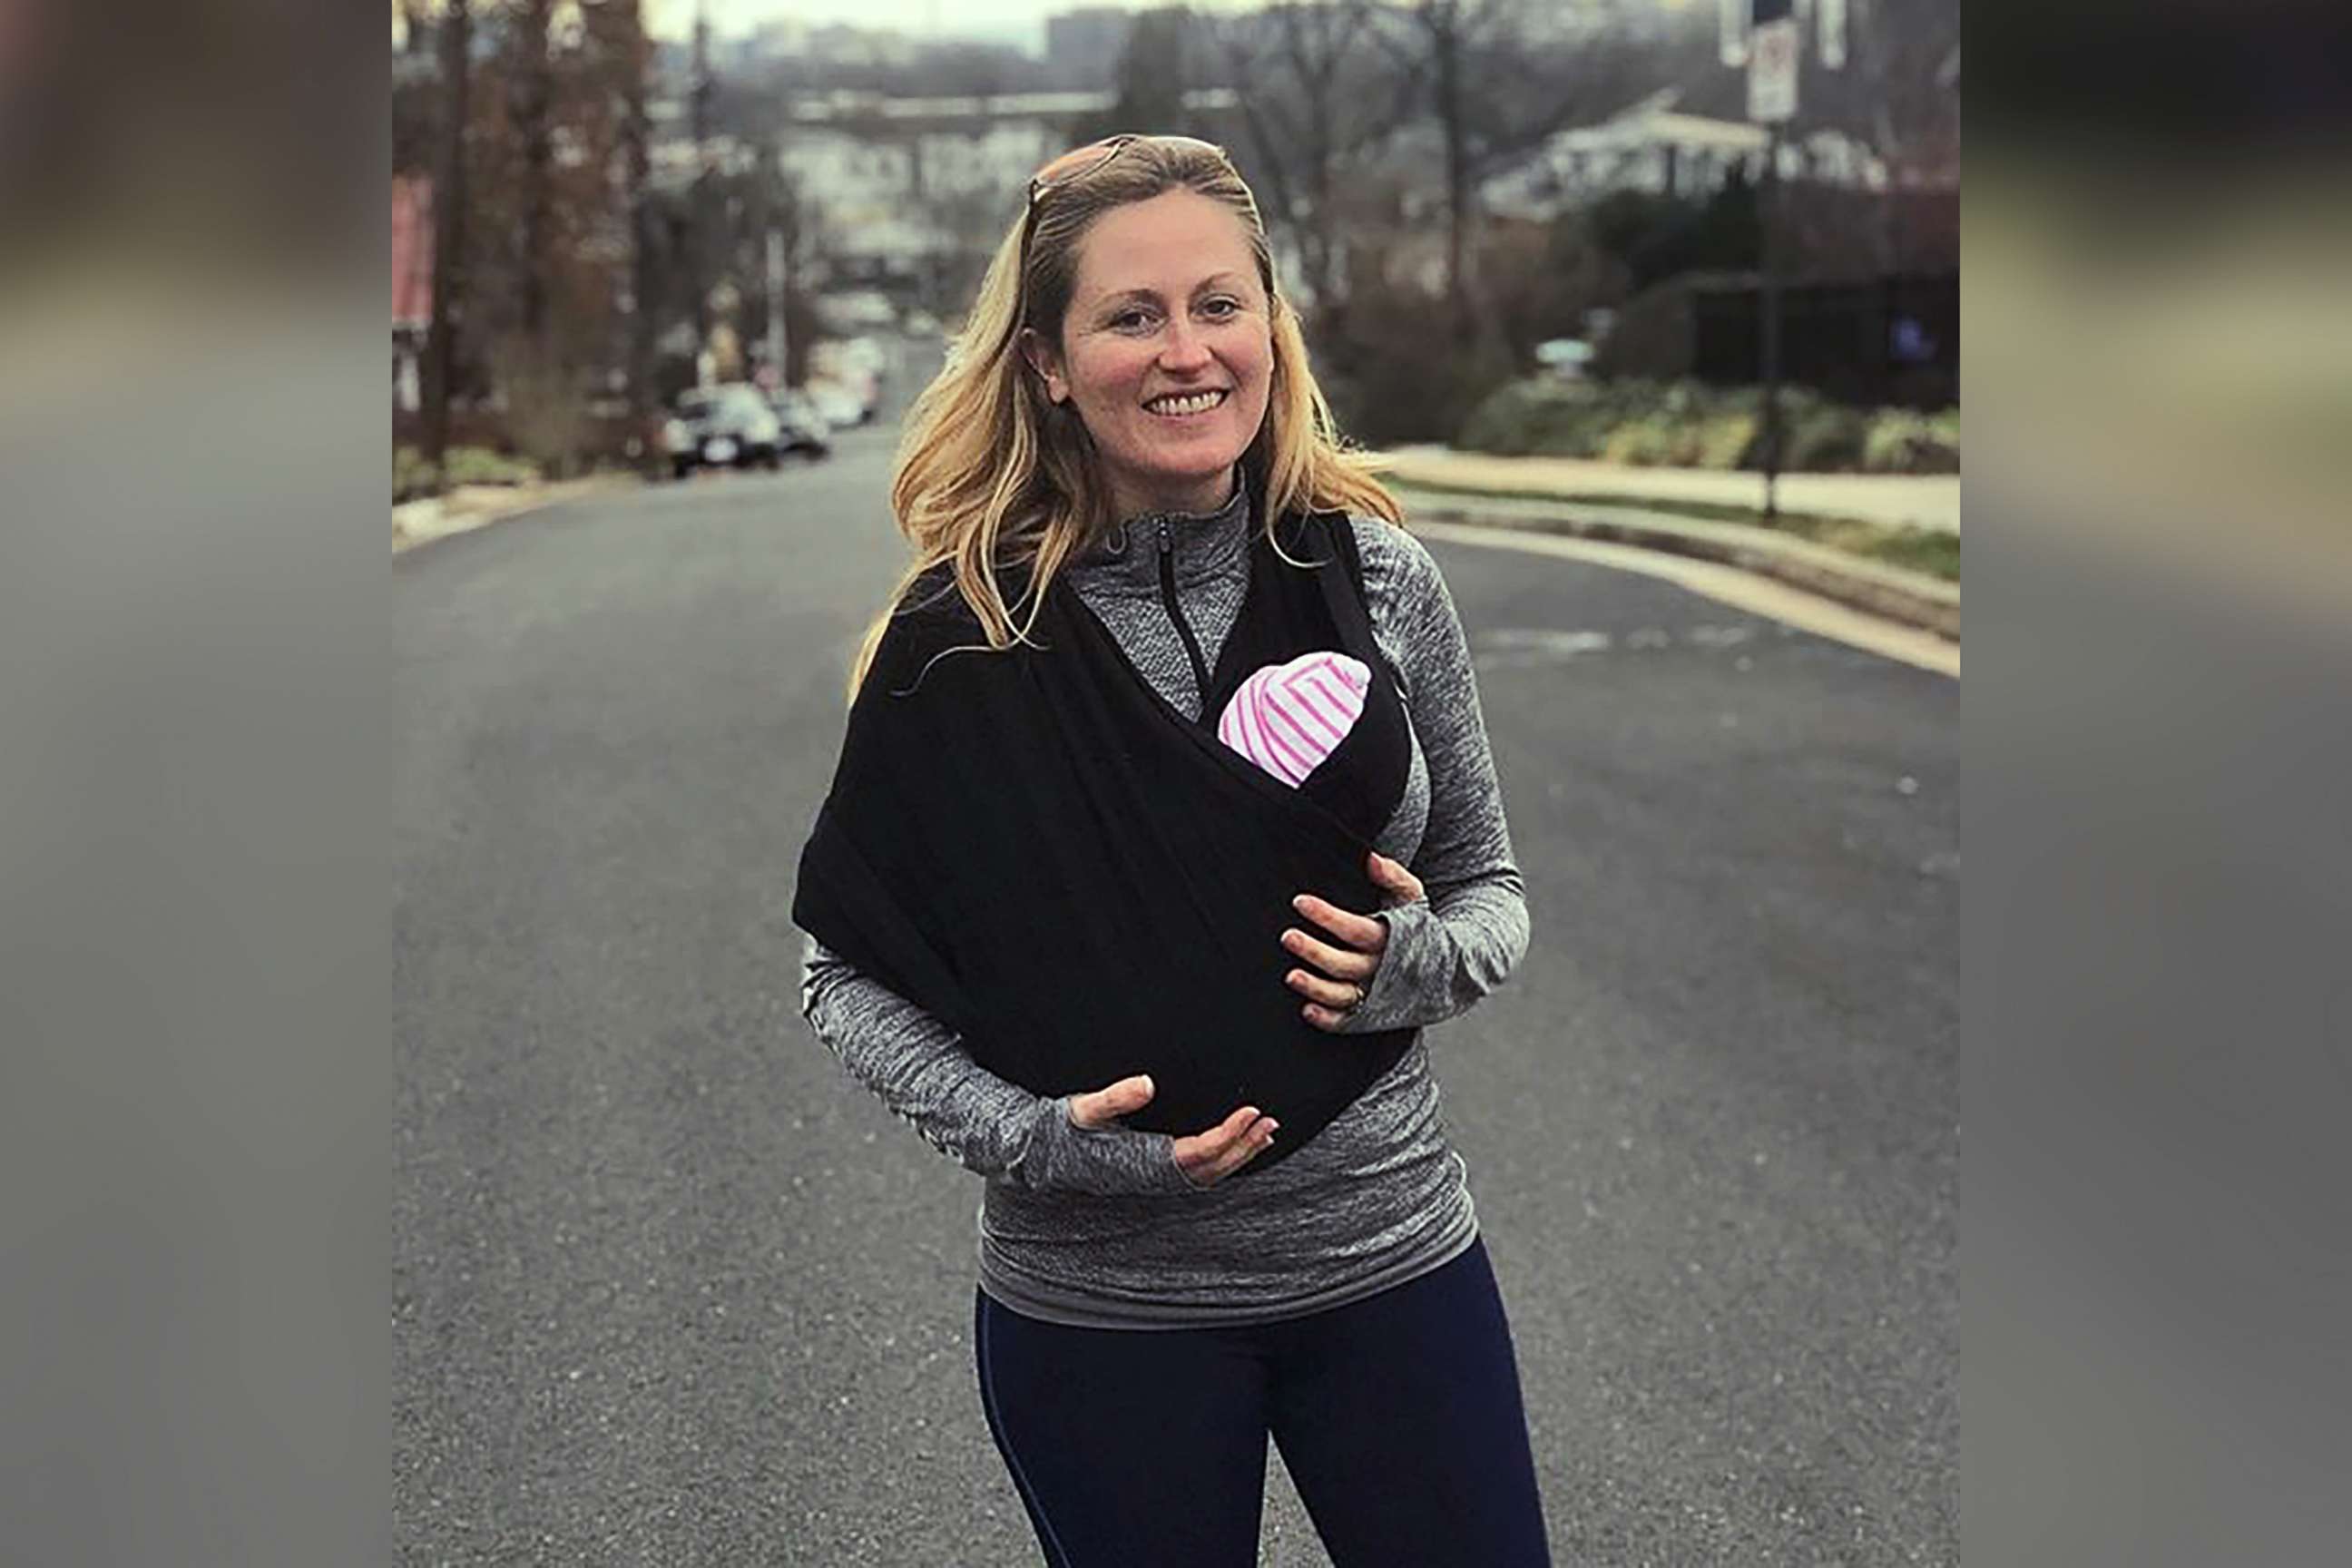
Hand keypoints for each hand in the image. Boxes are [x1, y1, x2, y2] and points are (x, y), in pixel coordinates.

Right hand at [1067, 1073, 1277, 1187]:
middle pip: (1212, 1168)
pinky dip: (1225, 1159)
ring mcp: (1156, 1178)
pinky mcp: (1155, 1172)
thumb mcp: (1083, 1109)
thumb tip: (1147, 1084)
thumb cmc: (1062, 1130)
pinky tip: (1238, 1144)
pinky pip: (1200, 1172)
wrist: (1043, 1155)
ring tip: (1266, 1133)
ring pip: (1209, 1174)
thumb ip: (1115, 1098)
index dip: (1228, 1135)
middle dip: (1244, 1146)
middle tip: (1271, 1121)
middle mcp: (1154, 1175)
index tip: (1251, 1112)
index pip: (1197, 1152)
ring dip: (1239, 1154)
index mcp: (1142, 1161)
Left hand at [1283, 851, 1425, 1030]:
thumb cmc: (1420, 927)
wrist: (1447, 969)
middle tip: (1286, 936)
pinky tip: (1306, 1010)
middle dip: (1314, 951)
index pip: (1355, 929)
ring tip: (1290, 976)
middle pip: (1345, 964)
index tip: (1300, 902)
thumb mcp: (1413, 897)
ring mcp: (1376, 994)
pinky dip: (1328, 1019)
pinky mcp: (1371, 1013)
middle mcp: (1382, 969)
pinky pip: (1348, 1020)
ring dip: (1316, 988)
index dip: (1327, 916)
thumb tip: (1370, 858)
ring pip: (1343, 995)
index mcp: (1390, 939)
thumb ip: (1393, 876)